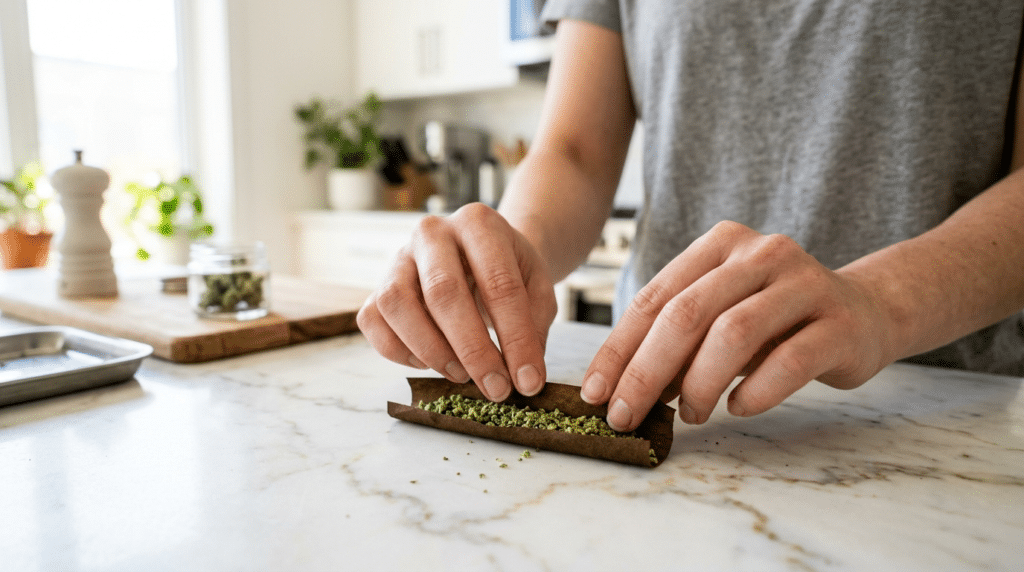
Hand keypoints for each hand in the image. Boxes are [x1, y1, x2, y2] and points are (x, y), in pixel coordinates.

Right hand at [357, 203, 557, 401]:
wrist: (482, 253)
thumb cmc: (509, 272)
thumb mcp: (537, 289)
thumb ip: (533, 328)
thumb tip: (524, 378)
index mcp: (479, 223)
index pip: (499, 284)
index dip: (516, 338)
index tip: (527, 380)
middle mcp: (432, 232)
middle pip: (443, 292)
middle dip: (473, 349)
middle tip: (495, 388)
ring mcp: (398, 257)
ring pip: (397, 303)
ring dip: (430, 350)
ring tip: (461, 374)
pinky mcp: (376, 285)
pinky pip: (373, 320)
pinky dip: (398, 351)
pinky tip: (429, 363)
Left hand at [580, 221, 897, 430]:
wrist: (864, 312)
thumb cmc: (775, 320)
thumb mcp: (720, 316)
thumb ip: (676, 341)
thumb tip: (620, 390)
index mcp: (720, 245)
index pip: (655, 298)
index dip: (619, 349)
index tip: (596, 392)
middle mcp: (761, 254)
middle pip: (687, 314)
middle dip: (647, 371)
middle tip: (627, 414)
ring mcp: (804, 283)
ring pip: (734, 334)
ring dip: (700, 384)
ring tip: (690, 414)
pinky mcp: (839, 323)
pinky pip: (789, 361)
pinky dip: (755, 391)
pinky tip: (738, 407)